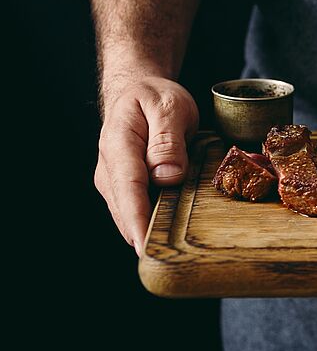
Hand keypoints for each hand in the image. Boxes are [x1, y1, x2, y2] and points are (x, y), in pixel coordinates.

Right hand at [95, 76, 198, 254]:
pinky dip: (149, 223)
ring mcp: (113, 180)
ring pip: (128, 214)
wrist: (137, 91)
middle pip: (125, 209)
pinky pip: (135, 210)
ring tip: (173, 252)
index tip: (145, 246)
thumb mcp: (169, 107)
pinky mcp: (123, 187)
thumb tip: (167, 176)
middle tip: (171, 259)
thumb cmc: (154, 97)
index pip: (128, 188)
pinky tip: (167, 233)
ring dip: (148, 231)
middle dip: (144, 235)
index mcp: (119, 145)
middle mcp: (109, 168)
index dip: (137, 220)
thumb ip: (167, 140)